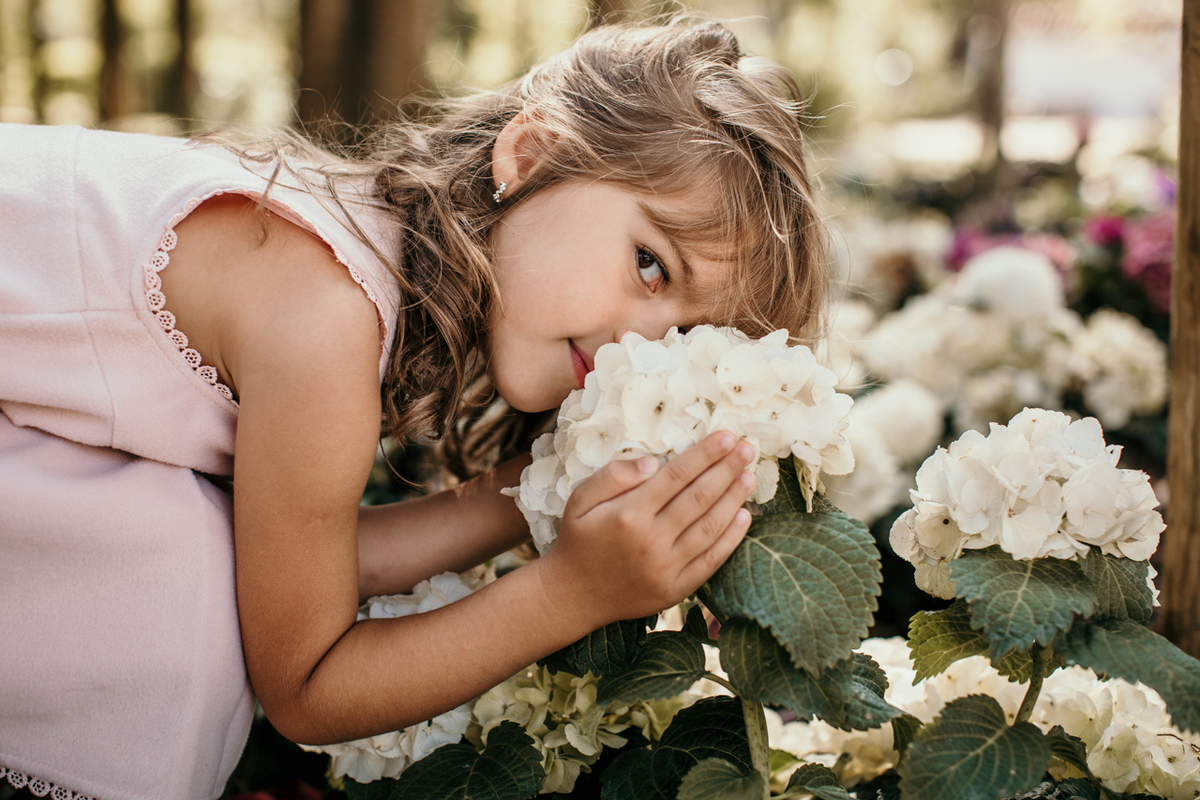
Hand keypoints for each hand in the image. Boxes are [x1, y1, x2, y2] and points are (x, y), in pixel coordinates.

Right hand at [536, 432, 755, 627]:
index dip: (705, 454)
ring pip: (710, 527)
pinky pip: (711, 561)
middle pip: (699, 497)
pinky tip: (744, 517)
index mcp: (629, 514)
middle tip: (746, 449)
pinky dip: (731, 538)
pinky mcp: (675, 589)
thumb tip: (653, 463)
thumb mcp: (579, 500)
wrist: (573, 596)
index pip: (677, 476)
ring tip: (748, 476)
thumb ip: (612, 476)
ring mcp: (666, 568)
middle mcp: (652, 540)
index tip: (725, 436)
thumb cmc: (578, 540)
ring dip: (734, 499)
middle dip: (727, 469)